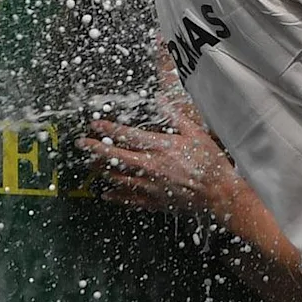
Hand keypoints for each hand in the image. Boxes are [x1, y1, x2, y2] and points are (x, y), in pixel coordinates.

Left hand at [82, 55, 240, 218]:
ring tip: (90, 165)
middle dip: (95, 149)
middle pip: (115, 157)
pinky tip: (106, 193)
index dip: (108, 129)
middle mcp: (151, 166)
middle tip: (82, 144)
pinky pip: (128, 198)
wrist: (219, 194)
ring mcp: (150, 185)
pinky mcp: (153, 200)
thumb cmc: (211, 164)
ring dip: (101, 170)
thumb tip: (161, 101)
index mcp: (161, 147)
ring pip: (117, 177)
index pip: (127, 136)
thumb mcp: (197, 134)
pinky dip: (115, 196)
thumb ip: (175, 117)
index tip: (96, 125)